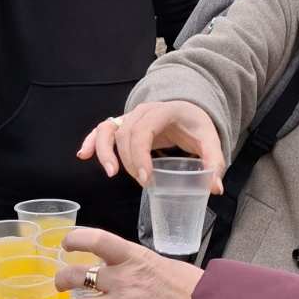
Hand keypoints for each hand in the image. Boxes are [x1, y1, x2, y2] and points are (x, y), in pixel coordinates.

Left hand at [45, 228, 202, 298]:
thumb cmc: (190, 286)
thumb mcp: (161, 263)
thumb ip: (137, 264)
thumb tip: (124, 265)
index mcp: (132, 257)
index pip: (96, 239)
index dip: (75, 238)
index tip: (67, 243)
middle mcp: (121, 279)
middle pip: (77, 275)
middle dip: (62, 280)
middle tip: (61, 284)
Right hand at [78, 100, 223, 192]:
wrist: (189, 110)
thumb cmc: (196, 126)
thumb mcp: (211, 141)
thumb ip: (214, 163)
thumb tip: (215, 188)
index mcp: (164, 111)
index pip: (144, 131)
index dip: (141, 155)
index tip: (147, 180)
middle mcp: (143, 111)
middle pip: (126, 133)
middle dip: (131, 162)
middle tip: (143, 183)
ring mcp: (130, 116)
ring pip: (109, 130)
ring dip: (106, 152)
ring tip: (111, 173)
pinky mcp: (123, 124)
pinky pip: (103, 130)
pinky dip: (92, 141)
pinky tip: (83, 155)